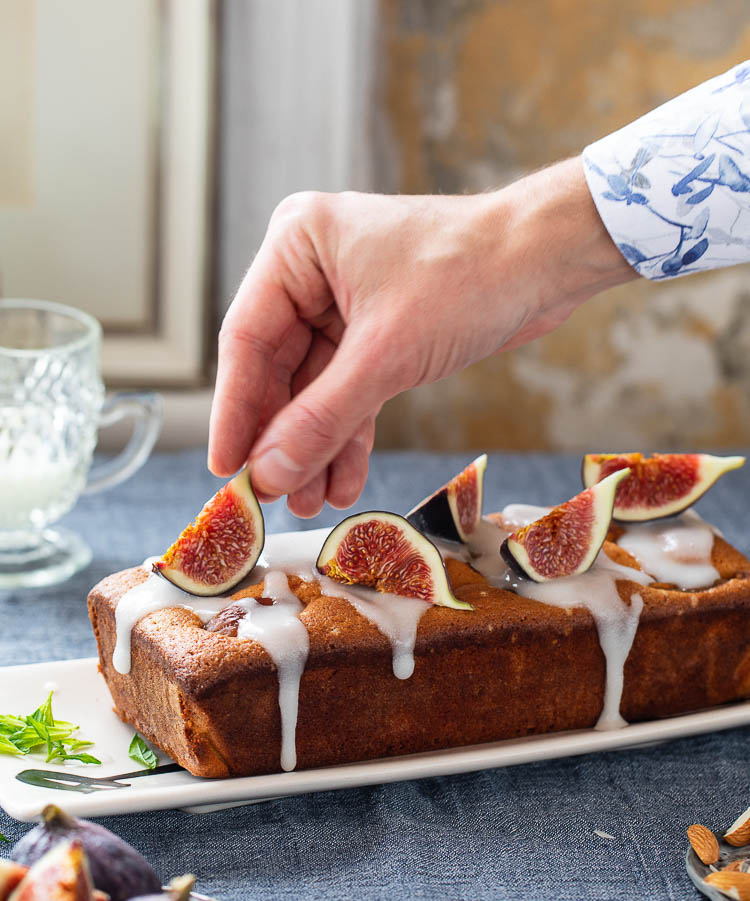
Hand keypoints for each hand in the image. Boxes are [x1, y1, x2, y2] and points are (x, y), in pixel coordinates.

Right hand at [208, 157, 634, 516]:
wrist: (548, 263)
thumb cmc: (469, 277)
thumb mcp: (386, 355)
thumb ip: (321, 419)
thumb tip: (268, 474)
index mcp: (297, 246)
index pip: (246, 339)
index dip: (235, 411)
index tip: (226, 469)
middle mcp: (312, 271)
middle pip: (278, 370)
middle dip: (283, 437)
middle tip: (270, 496)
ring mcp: (344, 302)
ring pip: (316, 388)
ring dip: (315, 445)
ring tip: (307, 501)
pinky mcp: (378, 331)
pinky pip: (351, 391)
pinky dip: (349, 434)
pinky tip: (342, 481)